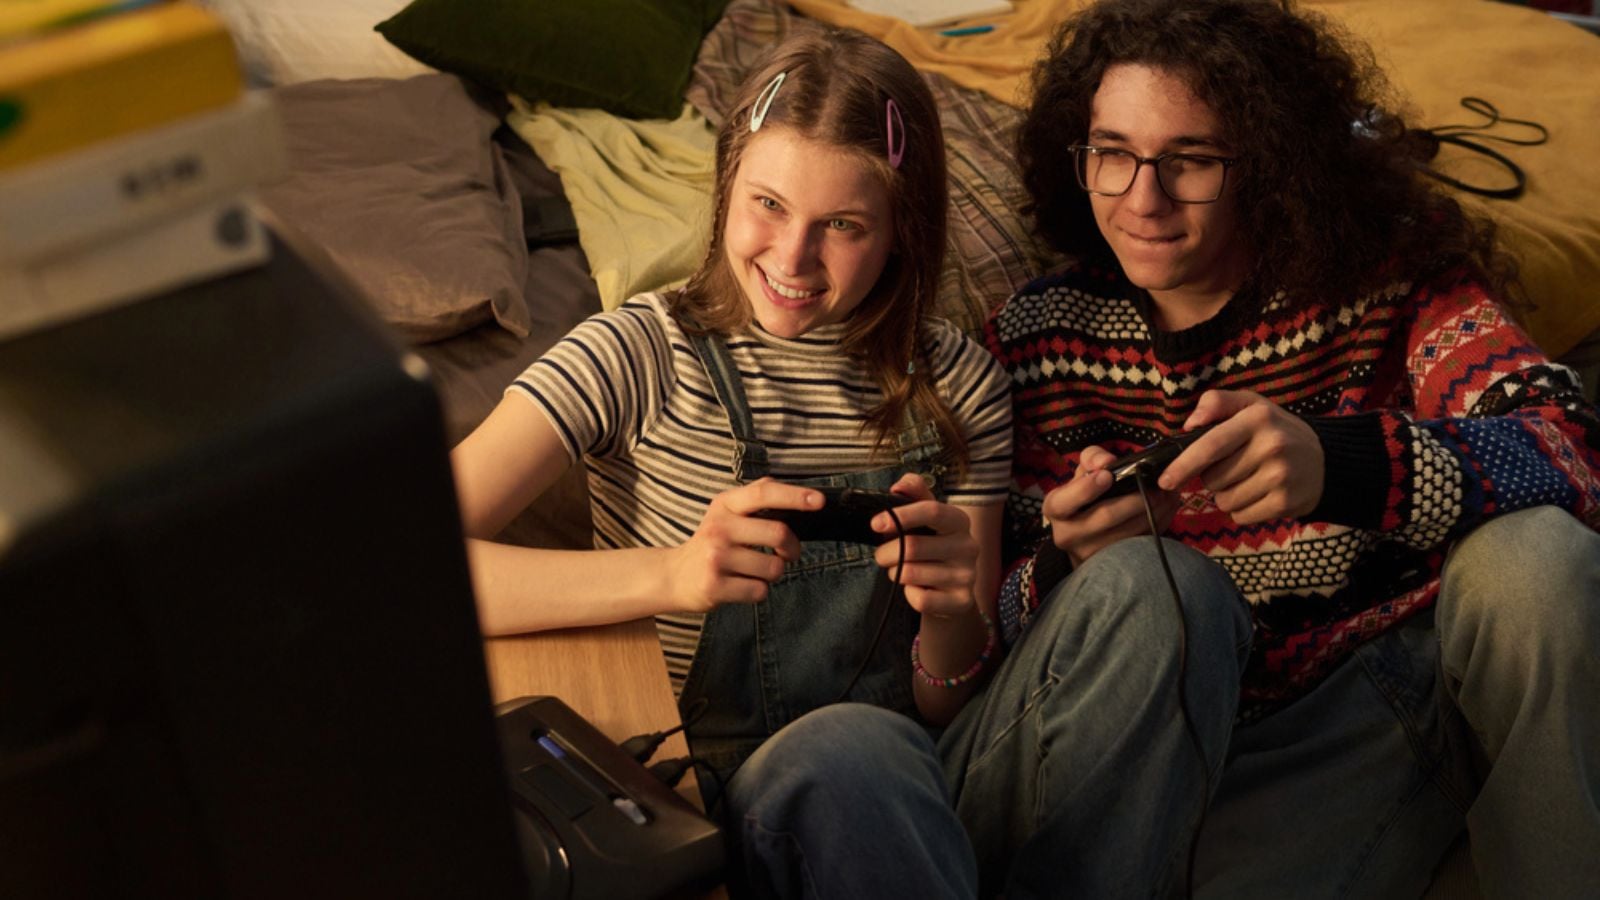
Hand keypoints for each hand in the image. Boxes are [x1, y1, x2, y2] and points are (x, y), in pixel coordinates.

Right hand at [662, 478, 818, 612]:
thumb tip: (801, 495)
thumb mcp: (727, 513)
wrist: (674, 576)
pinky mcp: (714, 586)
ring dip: (772, 573)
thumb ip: (757, 499)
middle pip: (778, 533)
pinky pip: (759, 591)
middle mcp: (718, 527)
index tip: (819, 501)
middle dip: (792, 548)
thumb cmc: (713, 544)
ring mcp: (715, 558)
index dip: (795, 495)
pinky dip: (757, 591)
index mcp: (725, 505)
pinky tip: (741, 584)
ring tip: (754, 570)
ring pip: (773, 568)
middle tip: (787, 553)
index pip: (764, 493)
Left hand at [868, 473, 979, 617]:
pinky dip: (909, 595)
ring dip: (896, 573)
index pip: (932, 510)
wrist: (951, 592)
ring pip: (912, 574)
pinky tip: (917, 590)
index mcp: (959, 521)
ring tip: (902, 571)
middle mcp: (969, 546)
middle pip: (913, 546)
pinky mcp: (962, 601)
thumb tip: (899, 486)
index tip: (875, 523)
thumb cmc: (932, 549)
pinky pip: (920, 599)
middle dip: (886, 553)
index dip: (900, 515)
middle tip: (882, 555)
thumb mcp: (926, 520)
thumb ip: (914, 494)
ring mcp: (968, 575)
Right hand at [1042, 445, 1179, 566]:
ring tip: (1168, 494)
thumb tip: (1106, 461)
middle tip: (1158, 486)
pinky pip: (1139, 542)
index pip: (1065, 501)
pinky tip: (1166, 508)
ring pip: (1128, 532)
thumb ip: (1092, 458)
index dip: (1086, 489)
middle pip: (1106, 516)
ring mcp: (1090, 553)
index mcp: (1055, 509)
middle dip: (1136, 499)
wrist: (1082, 536)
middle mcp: (1067, 534)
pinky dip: (1158, 523)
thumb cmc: (1084, 496)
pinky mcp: (1111, 562)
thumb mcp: (1081, 473)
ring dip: (1154, 511)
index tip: (1107, 475)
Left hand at [1158, 389, 1323, 522]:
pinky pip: (1241, 516)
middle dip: (1213, 477)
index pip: (1210, 444)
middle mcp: (1271, 446)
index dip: (1183, 464)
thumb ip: (1217, 403)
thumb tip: (1189, 424)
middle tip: (1235, 466)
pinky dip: (1244, 511)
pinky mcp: (1285, 503)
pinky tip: (1261, 495)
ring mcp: (1280, 476)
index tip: (1165, 480)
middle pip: (1212, 478)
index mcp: (1258, 418)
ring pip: (1224, 500)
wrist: (1326, 461)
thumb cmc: (1276, 432)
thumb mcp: (1251, 406)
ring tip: (1250, 480)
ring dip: (1228, 495)